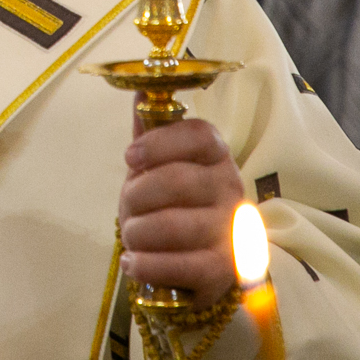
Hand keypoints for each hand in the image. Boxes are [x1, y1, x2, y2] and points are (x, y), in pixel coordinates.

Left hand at [118, 119, 245, 307]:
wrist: (200, 264)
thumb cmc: (173, 205)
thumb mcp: (160, 166)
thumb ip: (152, 133)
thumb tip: (141, 89)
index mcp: (217, 156)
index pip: (199, 135)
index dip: (160, 143)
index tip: (130, 157)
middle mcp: (232, 190)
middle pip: (178, 181)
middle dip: (137, 196)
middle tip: (127, 207)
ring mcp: (232, 232)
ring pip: (173, 225)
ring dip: (137, 232)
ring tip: (132, 237)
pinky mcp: (225, 270)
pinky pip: (180, 266)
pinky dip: (146, 264)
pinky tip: (133, 262)